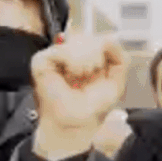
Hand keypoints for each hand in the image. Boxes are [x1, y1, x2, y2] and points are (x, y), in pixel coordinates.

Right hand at [32, 35, 128, 160]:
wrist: (78, 122)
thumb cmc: (94, 106)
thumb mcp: (117, 81)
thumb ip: (120, 58)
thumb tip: (108, 39)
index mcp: (86, 56)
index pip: (98, 38)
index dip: (105, 49)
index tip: (102, 69)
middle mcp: (70, 53)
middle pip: (89, 38)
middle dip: (96, 58)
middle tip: (90, 75)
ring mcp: (55, 55)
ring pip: (78, 42)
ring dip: (86, 62)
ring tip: (81, 77)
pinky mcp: (41, 61)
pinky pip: (63, 50)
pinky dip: (73, 63)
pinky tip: (71, 75)